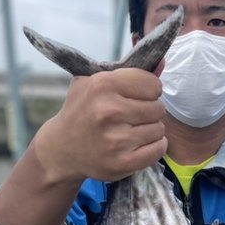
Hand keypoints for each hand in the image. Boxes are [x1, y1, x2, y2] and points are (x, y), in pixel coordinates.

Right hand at [35, 67, 166, 184]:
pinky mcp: (123, 162)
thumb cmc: (83, 110)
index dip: (148, 90)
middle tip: (134, 115)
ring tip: (133, 130)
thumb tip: (162, 62)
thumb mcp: (95, 82)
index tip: (138, 96)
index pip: (153, 84)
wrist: (62, 149)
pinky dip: (154, 146)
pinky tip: (139, 143)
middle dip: (150, 110)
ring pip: (159, 129)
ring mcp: (117, 139)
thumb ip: (130, 71)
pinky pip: (158, 149)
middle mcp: (109, 111)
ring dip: (151, 129)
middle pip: (158, 108)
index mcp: (103, 85)